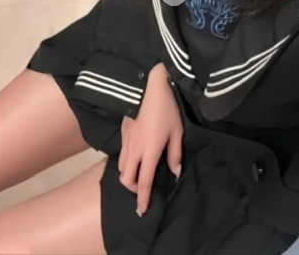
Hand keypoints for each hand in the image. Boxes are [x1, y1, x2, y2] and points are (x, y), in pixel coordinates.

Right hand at [118, 63, 182, 216]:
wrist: (150, 86)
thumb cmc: (167, 109)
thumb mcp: (177, 132)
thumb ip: (175, 154)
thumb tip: (174, 172)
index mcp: (149, 152)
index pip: (143, 182)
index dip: (142, 198)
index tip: (141, 210)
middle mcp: (134, 149)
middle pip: (126, 178)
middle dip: (132, 188)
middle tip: (142, 189)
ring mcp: (126, 140)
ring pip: (121, 166)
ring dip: (128, 174)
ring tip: (139, 173)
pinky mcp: (123, 131)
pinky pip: (121, 153)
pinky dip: (126, 161)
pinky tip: (136, 155)